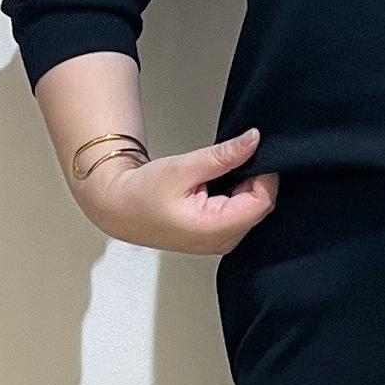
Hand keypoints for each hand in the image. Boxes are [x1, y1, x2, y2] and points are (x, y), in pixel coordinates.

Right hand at [73, 126, 278, 254]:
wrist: (121, 209)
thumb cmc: (143, 193)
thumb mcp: (184, 167)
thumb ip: (223, 156)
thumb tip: (253, 141)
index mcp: (214, 228)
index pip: (261, 203)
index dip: (264, 175)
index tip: (252, 153)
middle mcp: (222, 242)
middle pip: (260, 208)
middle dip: (254, 180)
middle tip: (231, 160)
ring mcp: (221, 244)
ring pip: (252, 212)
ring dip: (244, 189)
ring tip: (217, 175)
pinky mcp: (217, 239)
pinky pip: (241, 217)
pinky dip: (236, 198)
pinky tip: (216, 188)